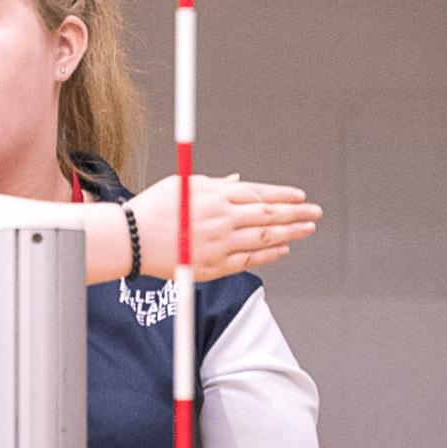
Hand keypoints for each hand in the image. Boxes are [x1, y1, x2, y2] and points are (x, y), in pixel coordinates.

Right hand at [126, 174, 320, 280]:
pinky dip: (269, 255)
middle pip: (268, 215)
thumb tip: (239, 181)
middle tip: (315, 212)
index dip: (283, 195)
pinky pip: (248, 260)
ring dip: (290, 233)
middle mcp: (221, 219)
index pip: (258, 193)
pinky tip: (283, 249)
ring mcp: (219, 244)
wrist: (131, 239)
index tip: (300, 197)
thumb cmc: (153, 209)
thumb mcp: (184, 184)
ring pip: (264, 238)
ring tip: (307, 229)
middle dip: (296, 213)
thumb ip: (216, 184)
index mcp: (214, 195)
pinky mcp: (213, 266)